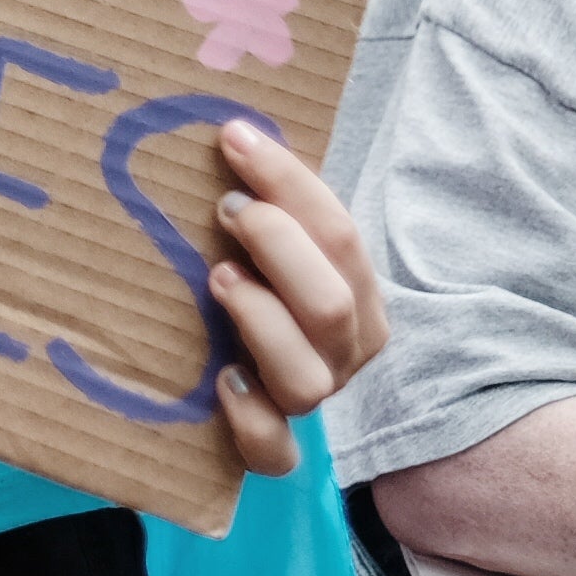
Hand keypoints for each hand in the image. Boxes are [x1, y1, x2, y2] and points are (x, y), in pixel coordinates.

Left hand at [207, 117, 387, 476]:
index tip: (232, 138)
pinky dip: (251, 420)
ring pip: (306, 378)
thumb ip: (268, 194)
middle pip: (330, 304)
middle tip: (226, 209)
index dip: (287, 182)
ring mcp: (312, 397)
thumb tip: (228, 123)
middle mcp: (344, 351)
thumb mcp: (275, 236)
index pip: (339, 233)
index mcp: (358, 294)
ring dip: (261, 321)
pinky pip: (274, 451)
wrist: (252, 371)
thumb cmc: (260, 278)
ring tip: (218, 277)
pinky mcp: (275, 444)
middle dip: (278, 246)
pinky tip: (220, 380)